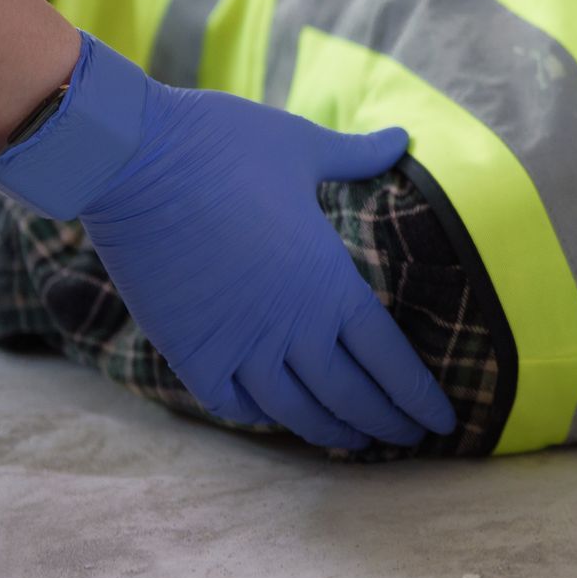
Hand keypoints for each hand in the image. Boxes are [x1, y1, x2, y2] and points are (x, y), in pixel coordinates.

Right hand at [0, 35, 456, 450]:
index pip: (391, 361)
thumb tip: (401, 136)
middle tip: (411, 441)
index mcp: (331, 284)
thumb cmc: (226, 146)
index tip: (444, 422)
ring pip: (295, 411)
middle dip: (387, 422)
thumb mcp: (305, 147)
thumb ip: (356, 155)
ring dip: (330, 431)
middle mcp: (290, 327)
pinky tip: (277, 416)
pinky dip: (259, 416)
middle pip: (352, 396)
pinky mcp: (187, 350)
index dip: (418, 397)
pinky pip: (232, 403)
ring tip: (356, 442)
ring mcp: (237, 345)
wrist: (132, 158)